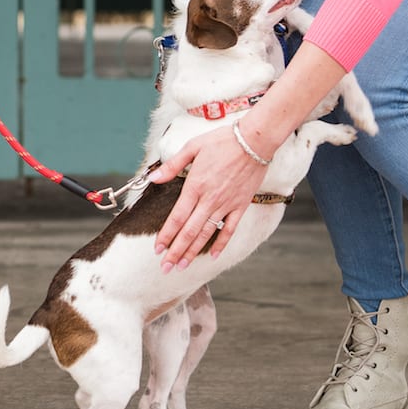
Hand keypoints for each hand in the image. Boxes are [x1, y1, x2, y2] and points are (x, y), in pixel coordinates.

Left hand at [149, 123, 268, 271]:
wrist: (253, 141)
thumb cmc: (222, 141)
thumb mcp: (192, 147)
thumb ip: (172, 166)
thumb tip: (153, 178)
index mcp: (195, 186)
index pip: (176, 218)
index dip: (166, 236)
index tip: (157, 249)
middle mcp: (209, 200)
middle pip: (189, 232)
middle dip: (175, 252)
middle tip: (165, 267)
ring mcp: (226, 204)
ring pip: (206, 234)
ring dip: (193, 252)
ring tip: (182, 266)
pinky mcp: (241, 206)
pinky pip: (230, 229)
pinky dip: (222, 244)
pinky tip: (214, 255)